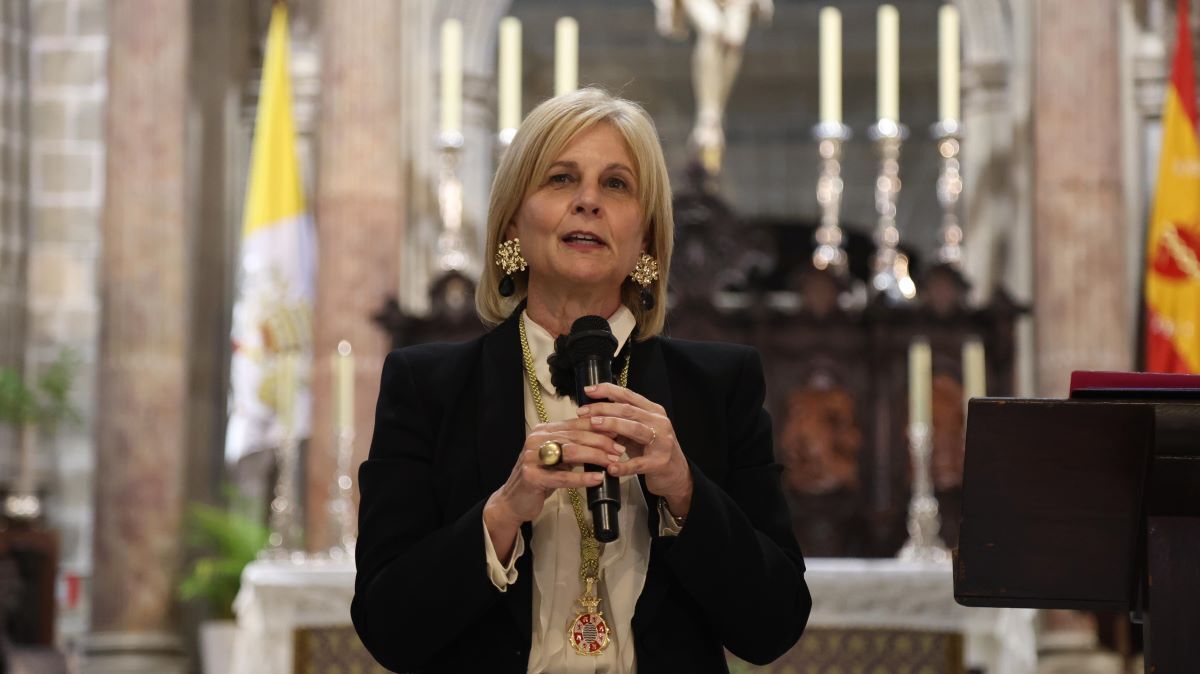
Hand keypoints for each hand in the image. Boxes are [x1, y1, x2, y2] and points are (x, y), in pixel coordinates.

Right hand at [484, 418, 624, 560]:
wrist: (513, 501)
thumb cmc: (540, 478)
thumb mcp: (556, 458)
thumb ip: (574, 446)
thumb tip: (606, 439)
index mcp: (543, 431)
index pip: (575, 424)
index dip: (599, 428)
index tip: (618, 434)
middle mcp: (536, 440)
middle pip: (575, 437)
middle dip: (601, 443)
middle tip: (619, 450)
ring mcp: (532, 457)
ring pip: (570, 453)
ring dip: (595, 457)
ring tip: (612, 462)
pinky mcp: (532, 477)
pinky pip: (562, 476)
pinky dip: (582, 477)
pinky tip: (597, 478)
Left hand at [576, 382, 693, 517]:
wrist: (676, 474)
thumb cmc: (651, 450)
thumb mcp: (638, 431)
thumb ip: (621, 421)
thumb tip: (592, 412)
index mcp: (653, 411)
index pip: (628, 395)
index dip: (607, 390)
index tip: (588, 390)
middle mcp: (659, 422)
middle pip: (628, 410)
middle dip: (602, 408)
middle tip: (582, 411)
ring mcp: (662, 442)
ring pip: (634, 428)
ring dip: (612, 425)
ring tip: (593, 425)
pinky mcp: (660, 462)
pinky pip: (638, 463)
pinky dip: (623, 466)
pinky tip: (610, 468)